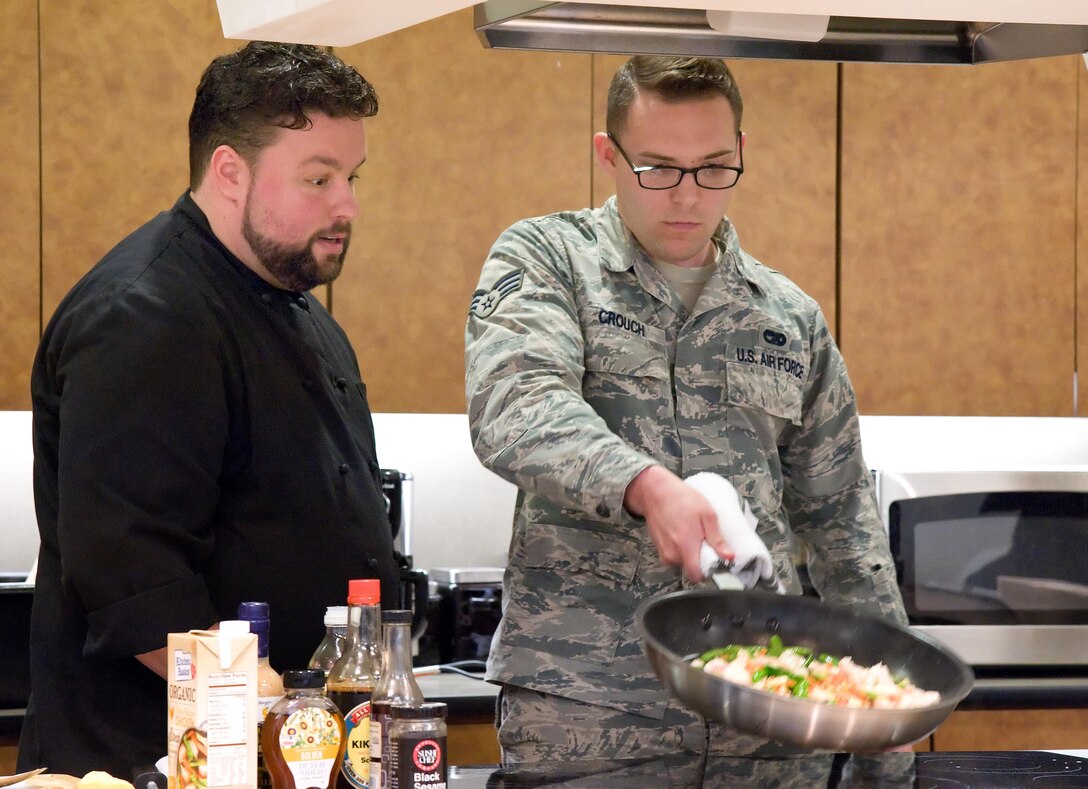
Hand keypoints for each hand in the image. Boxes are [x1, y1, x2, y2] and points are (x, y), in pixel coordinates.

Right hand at [624, 465, 731, 581]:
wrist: (656, 492)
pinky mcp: (659, 548)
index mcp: (686, 546)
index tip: (715, 561)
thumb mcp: (707, 514)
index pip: (696, 576)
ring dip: (690, 553)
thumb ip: (717, 539)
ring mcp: (663, 552)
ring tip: (692, 534)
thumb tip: (729, 557)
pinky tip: (682, 533)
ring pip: (683, 563)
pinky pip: (674, 556)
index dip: (708, 572)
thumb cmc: (682, 499)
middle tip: (704, 541)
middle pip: (691, 569)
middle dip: (700, 559)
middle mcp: (672, 553)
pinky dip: (680, 549)